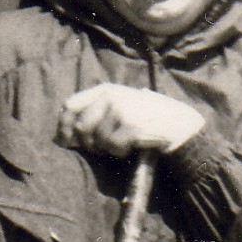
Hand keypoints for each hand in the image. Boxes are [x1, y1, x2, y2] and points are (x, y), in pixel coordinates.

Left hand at [58, 84, 203, 157]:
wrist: (178, 123)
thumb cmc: (145, 118)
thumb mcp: (120, 105)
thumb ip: (95, 111)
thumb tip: (63, 134)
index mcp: (106, 90)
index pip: (70, 105)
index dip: (64, 126)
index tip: (67, 142)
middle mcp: (111, 96)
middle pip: (82, 127)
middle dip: (88, 143)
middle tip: (103, 148)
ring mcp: (122, 110)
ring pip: (97, 140)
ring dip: (107, 148)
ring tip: (123, 142)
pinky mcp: (131, 126)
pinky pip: (113, 147)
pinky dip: (120, 151)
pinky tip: (133, 145)